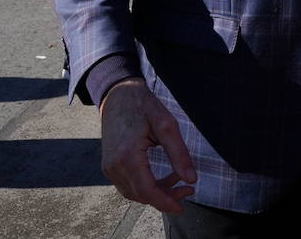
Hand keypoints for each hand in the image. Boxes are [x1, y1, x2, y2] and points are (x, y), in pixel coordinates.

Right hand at [100, 79, 196, 212]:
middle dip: (165, 197)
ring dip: (156, 192)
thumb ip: (179, 154)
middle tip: (187, 189)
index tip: (182, 206)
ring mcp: (109, 167)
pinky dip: (146, 185)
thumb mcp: (167, 125)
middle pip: (141, 195)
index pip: (147, 191)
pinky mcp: (109, 166)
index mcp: (127, 156)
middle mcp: (114, 166)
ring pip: (134, 193)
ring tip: (177, 180)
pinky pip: (128, 185)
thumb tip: (191, 179)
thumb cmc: (143, 106)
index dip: (165, 202)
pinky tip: (162, 176)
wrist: (118, 95)